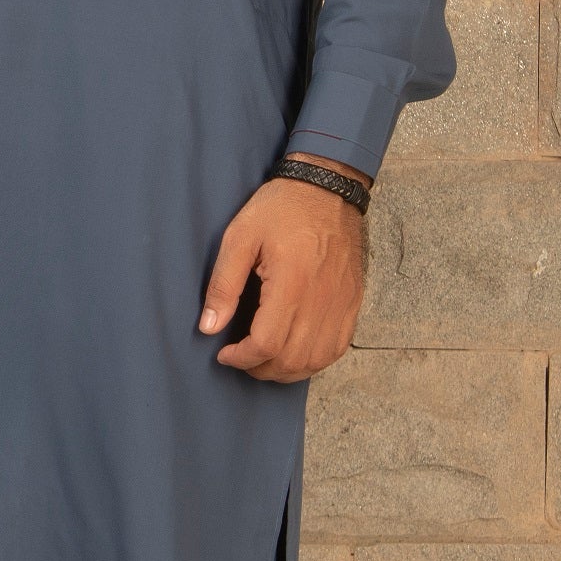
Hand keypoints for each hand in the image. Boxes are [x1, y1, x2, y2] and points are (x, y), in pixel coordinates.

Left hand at [198, 160, 367, 381]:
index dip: (241, 358)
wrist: (327, 188)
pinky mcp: (352, 302)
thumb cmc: (281, 208)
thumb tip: (208, 327)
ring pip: (316, 361)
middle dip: (260, 369)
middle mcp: (321, 299)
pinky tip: (294, 354)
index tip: (224, 353)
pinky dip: (314, 361)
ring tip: (264, 361)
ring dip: (287, 371)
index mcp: (292, 282)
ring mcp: (341, 303)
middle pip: (292, 359)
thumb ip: (223, 284)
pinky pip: (337, 348)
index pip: (267, 343)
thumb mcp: (240, 236)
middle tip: (240, 359)